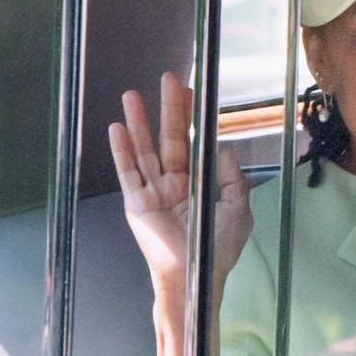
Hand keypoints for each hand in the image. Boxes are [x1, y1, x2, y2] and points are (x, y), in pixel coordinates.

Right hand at [108, 71, 251, 355]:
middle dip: (168, 108)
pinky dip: (122, 151)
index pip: (192, 142)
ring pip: (145, 149)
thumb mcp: (237, 206)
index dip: (191, 117)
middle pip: (169, 138)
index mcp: (197, 183)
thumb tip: (224, 145)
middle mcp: (173, 183)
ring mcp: (153, 192)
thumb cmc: (218, 248)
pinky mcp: (137, 204)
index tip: (192, 91)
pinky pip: (129, 173)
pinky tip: (117, 128)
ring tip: (131, 94)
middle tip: (167, 78)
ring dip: (139, 122)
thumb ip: (232, 175)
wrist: (197, 277)